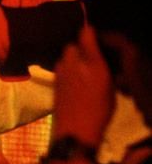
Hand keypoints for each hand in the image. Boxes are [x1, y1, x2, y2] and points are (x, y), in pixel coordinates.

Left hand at [52, 25, 113, 148]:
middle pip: (71, 45)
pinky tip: (72, 78)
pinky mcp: (52, 82)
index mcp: (92, 63)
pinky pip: (59, 68)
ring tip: (80, 69)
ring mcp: (60, 72)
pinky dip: (65, 69)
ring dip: (71, 59)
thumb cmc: (99, 110)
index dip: (90, 33)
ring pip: (64, 56)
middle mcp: (73, 63)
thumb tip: (100, 59)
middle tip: (88, 58)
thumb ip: (104, 68)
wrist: (75, 130)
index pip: (85, 34)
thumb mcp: (110, 87)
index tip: (95, 37)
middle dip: (79, 48)